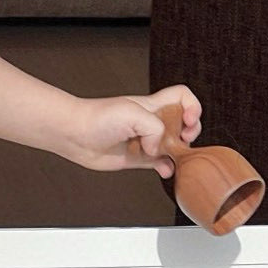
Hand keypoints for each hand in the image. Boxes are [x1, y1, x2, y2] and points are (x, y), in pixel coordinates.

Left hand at [55, 86, 202, 176]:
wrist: (75, 134)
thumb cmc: (98, 117)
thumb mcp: (134, 114)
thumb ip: (155, 129)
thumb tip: (158, 150)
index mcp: (153, 105)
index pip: (182, 97)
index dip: (192, 106)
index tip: (188, 119)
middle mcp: (151, 122)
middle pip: (184, 123)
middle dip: (190, 132)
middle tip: (182, 139)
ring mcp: (145, 140)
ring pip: (173, 146)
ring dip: (180, 154)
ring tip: (173, 156)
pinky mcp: (137, 157)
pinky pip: (159, 164)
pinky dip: (166, 168)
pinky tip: (163, 170)